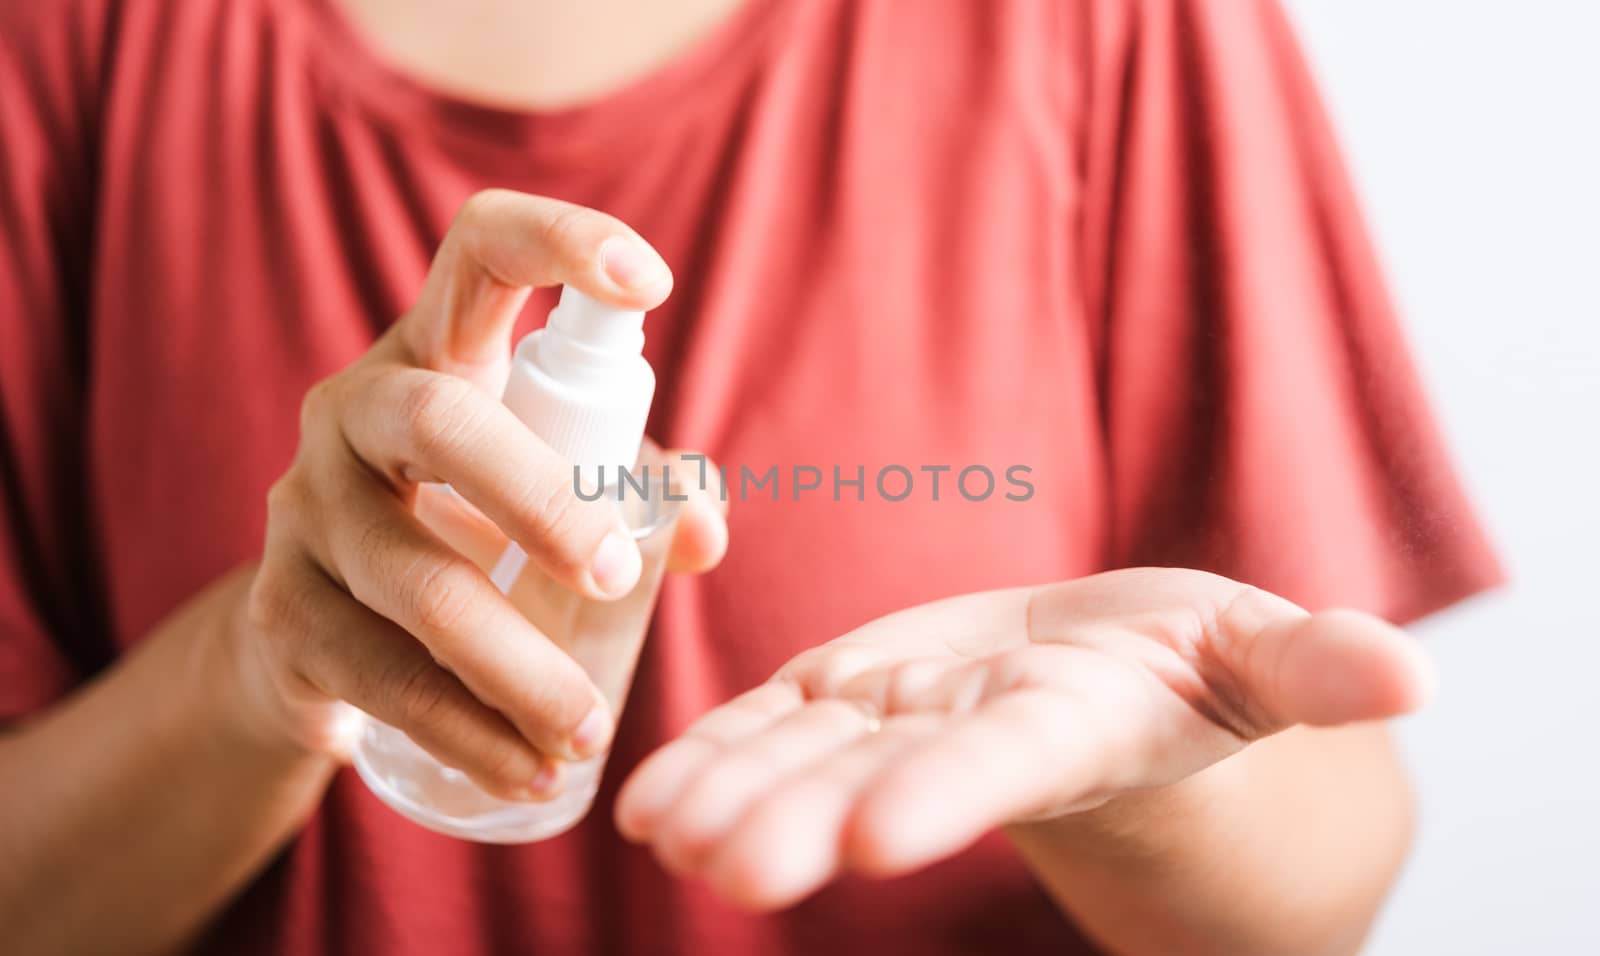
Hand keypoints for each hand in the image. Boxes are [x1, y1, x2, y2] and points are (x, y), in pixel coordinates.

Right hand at [232, 190, 727, 799]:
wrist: (321, 633)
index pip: (479, 250)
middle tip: (622, 580)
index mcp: (436, 353)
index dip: (562, 241)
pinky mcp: (284, 613)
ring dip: (518, 669)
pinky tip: (527, 773)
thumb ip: (639, 491)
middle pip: (439, 423)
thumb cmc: (472, 528)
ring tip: (590, 732)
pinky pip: (382, 679)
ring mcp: (305, 512)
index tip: (653, 280)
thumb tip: (702, 534)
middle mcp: (355, 411)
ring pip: (416, 582)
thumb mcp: (557, 487)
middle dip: (542, 503)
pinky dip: (467, 734)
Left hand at [615, 568, 1431, 907]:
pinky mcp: (853, 693)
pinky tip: (648, 804)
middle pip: (878, 779)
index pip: (1006, 763)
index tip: (878, 836)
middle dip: (801, 820)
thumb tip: (1411, 672)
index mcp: (1070, 726)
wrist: (1110, 674)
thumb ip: (1312, 665)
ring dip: (730, 796)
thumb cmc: (1197, 669)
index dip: (949, 790)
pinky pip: (773, 727)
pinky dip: (712, 757)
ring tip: (660, 835)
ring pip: (805, 758)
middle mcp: (969, 739)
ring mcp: (901, 721)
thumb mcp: (1259, 656)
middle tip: (722, 867)